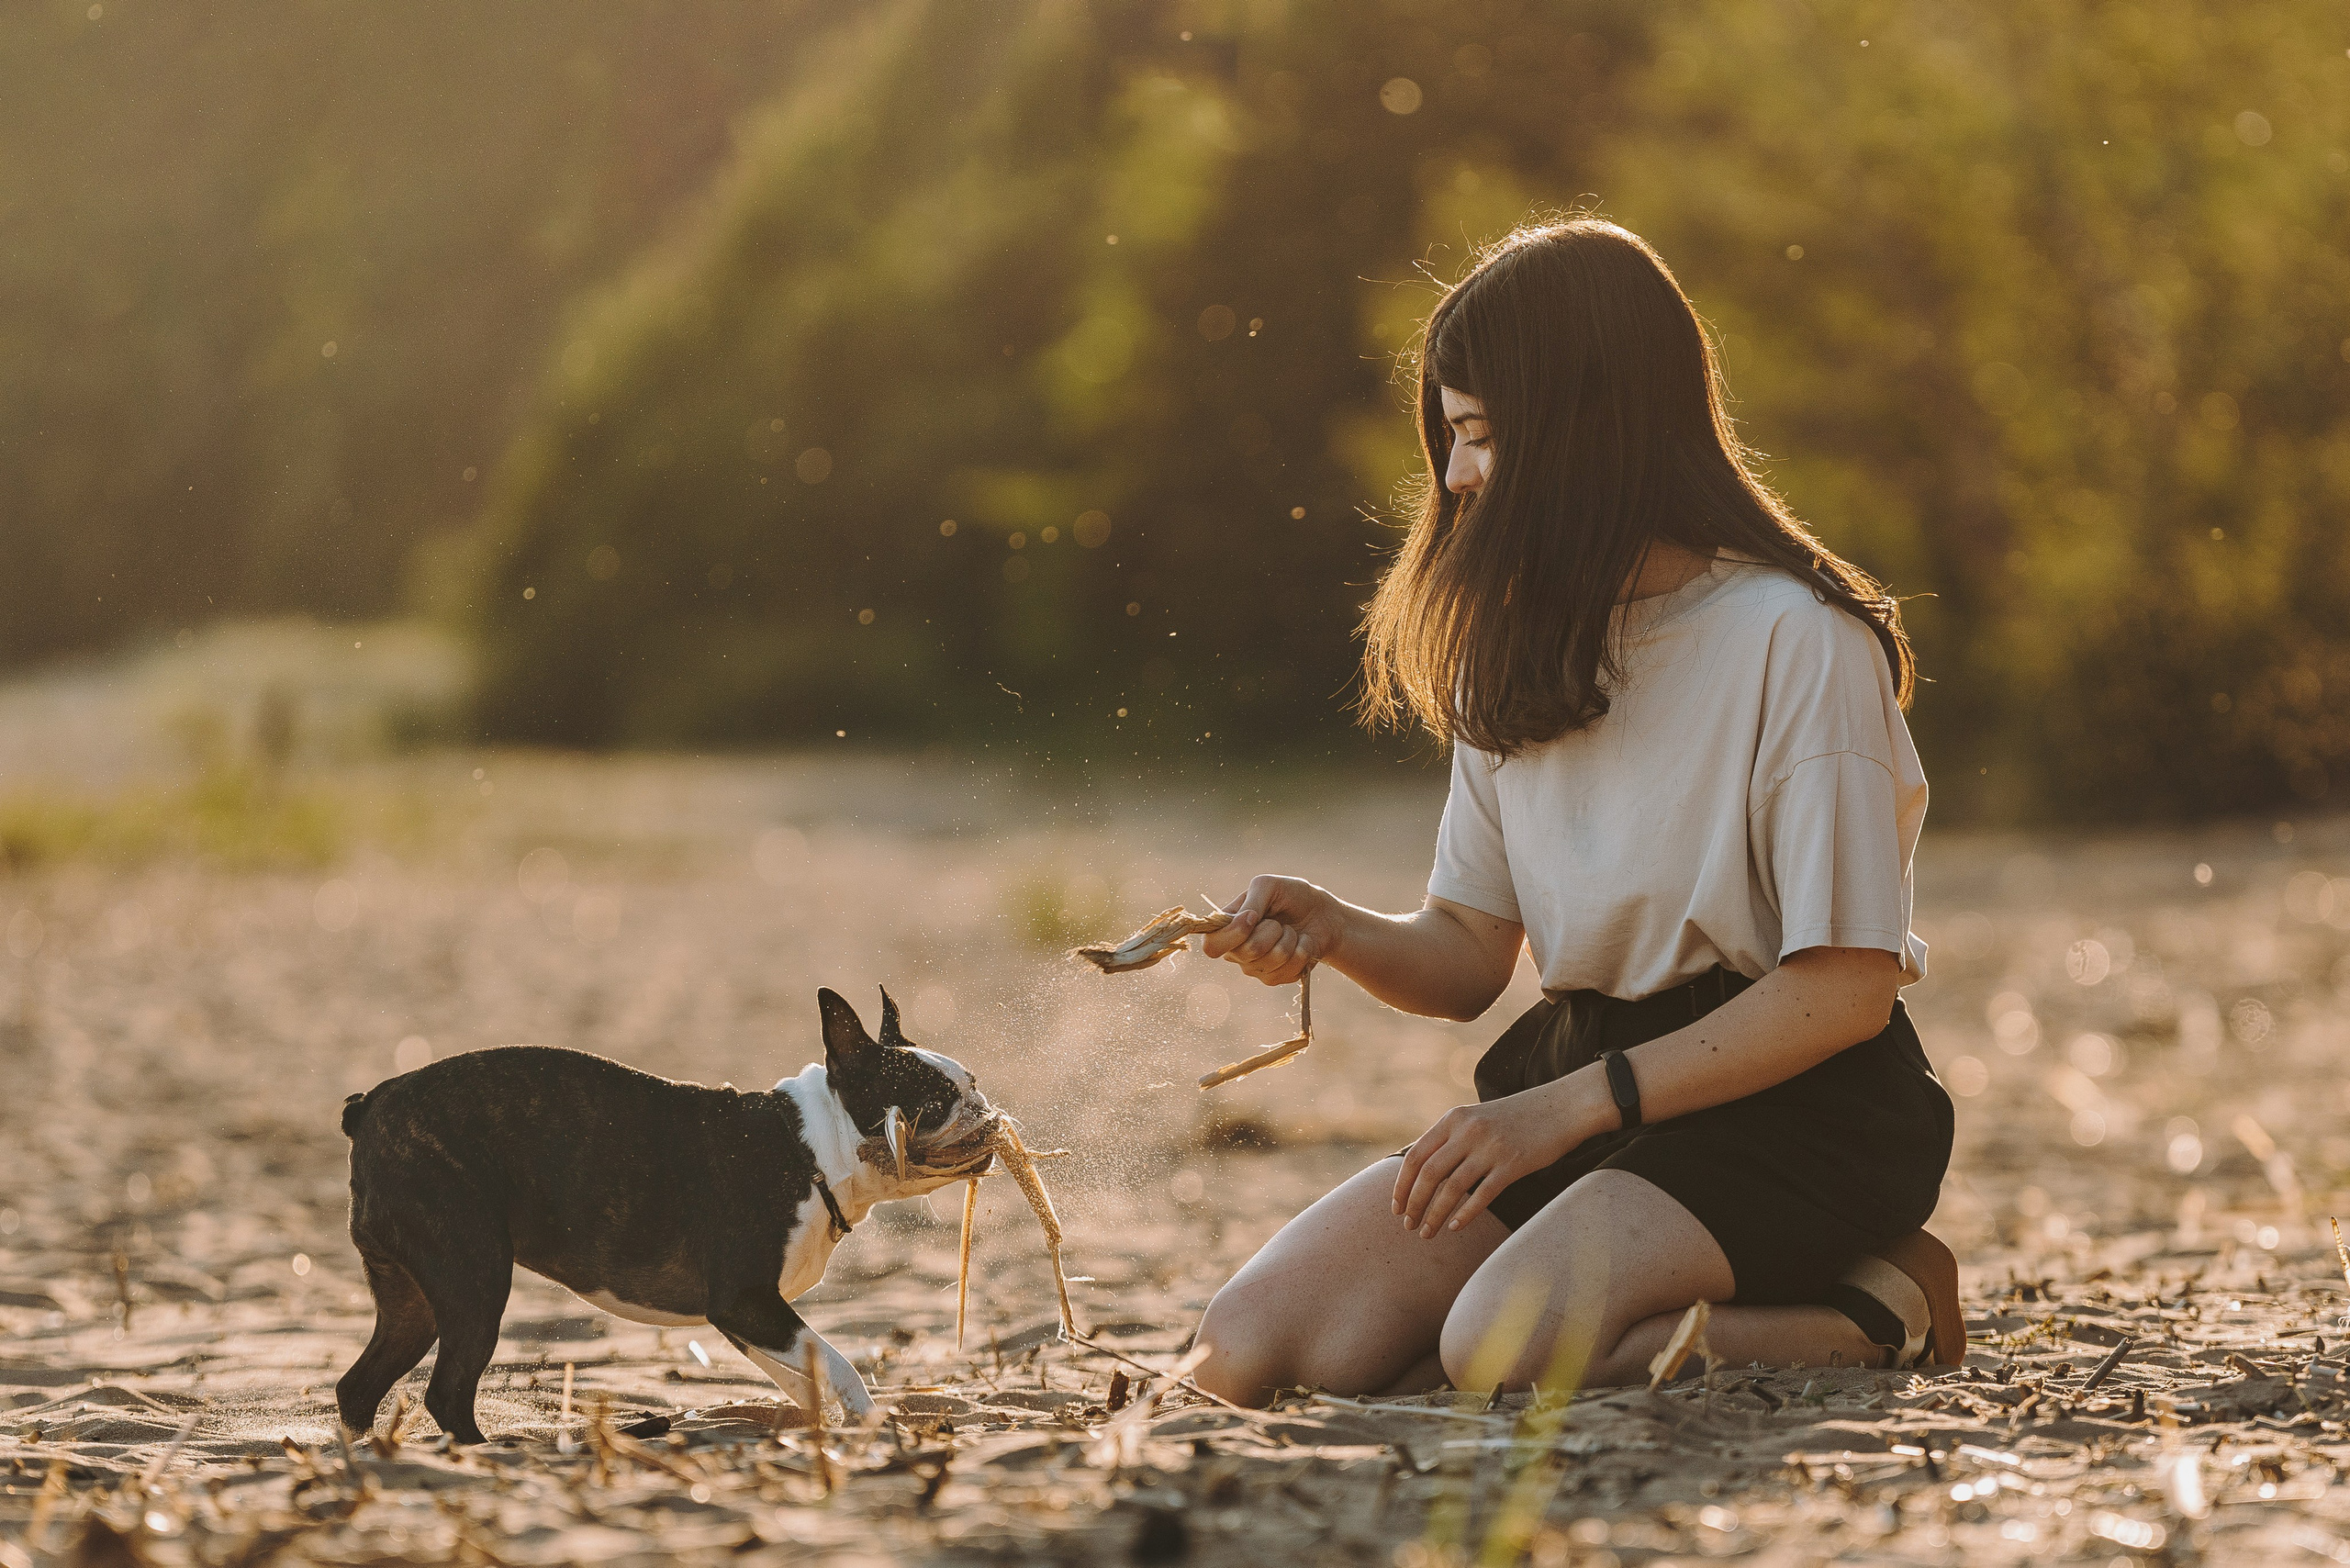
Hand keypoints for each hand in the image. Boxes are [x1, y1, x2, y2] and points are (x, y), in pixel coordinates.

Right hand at [1199, 874, 1342, 986]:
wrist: (1322, 914)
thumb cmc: (1291, 896)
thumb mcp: (1269, 885)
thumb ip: (1252, 900)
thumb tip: (1244, 920)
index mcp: (1227, 928)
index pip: (1211, 945)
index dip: (1232, 934)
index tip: (1252, 918)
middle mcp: (1236, 952)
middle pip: (1246, 951)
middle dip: (1271, 930)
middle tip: (1278, 921)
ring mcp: (1256, 968)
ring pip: (1272, 960)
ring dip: (1289, 939)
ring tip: (1291, 931)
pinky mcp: (1277, 978)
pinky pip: (1291, 969)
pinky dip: (1303, 949)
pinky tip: (1301, 943)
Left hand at [1392, 1076, 1605, 1237]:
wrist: (1562, 1107)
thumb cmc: (1516, 1118)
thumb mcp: (1476, 1118)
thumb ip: (1451, 1139)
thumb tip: (1423, 1173)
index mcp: (1453, 1118)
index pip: (1415, 1156)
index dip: (1401, 1185)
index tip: (1396, 1208)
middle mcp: (1468, 1131)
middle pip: (1428, 1174)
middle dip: (1414, 1204)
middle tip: (1408, 1226)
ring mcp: (1490, 1147)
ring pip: (1451, 1188)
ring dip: (1434, 1215)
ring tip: (1427, 1233)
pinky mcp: (1513, 1164)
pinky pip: (1482, 1195)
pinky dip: (1465, 1214)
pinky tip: (1455, 1227)